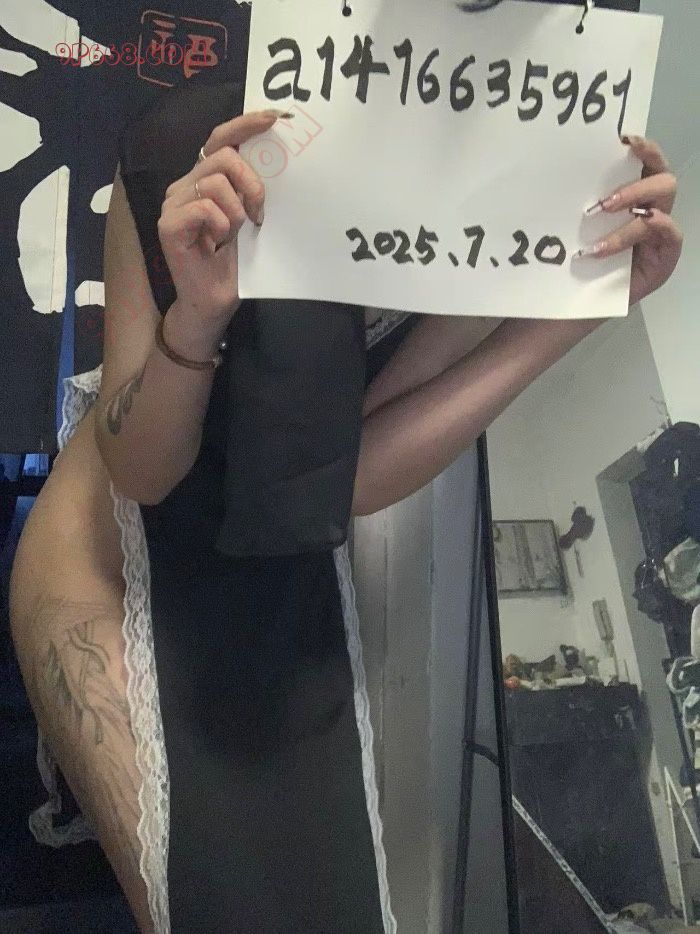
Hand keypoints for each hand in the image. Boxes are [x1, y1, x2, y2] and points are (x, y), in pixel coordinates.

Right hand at [156, 109, 284, 321]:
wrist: (213, 301)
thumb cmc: (233, 263)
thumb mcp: (249, 217)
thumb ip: (251, 188)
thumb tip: (276, 157)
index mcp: (204, 179)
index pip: (221, 139)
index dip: (245, 124)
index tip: (275, 118)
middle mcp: (185, 185)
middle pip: (223, 157)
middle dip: (251, 184)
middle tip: (259, 214)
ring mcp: (173, 203)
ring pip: (214, 182)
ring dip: (235, 212)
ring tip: (232, 235)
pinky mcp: (168, 224)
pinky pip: (204, 207)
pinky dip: (219, 225)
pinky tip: (216, 243)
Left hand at [578, 136, 682, 305]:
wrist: (576, 302)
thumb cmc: (577, 262)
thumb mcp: (574, 226)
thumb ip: (580, 201)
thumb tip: (560, 169)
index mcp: (631, 195)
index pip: (645, 161)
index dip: (641, 146)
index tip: (622, 138)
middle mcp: (650, 207)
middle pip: (660, 176)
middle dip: (634, 181)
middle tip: (603, 201)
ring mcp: (660, 231)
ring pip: (664, 197)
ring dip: (635, 201)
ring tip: (602, 217)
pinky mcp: (664, 255)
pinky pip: (671, 233)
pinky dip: (651, 227)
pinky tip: (627, 233)